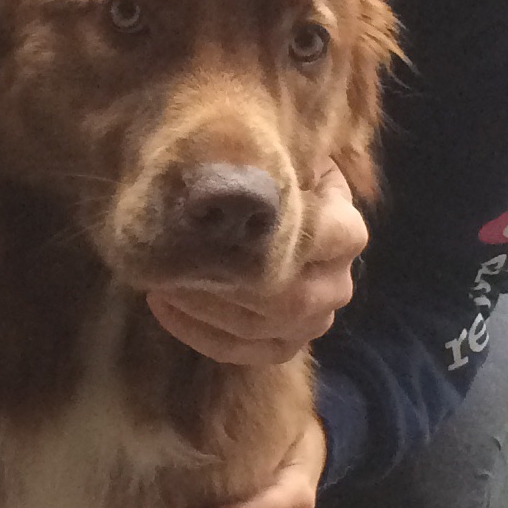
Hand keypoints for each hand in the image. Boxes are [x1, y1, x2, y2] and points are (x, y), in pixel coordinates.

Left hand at [145, 163, 366, 365]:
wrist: (277, 221)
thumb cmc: (273, 181)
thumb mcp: (284, 157)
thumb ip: (276, 157)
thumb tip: (243, 154)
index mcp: (346, 231)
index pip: (316, 235)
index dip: (264, 230)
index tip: (210, 215)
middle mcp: (338, 284)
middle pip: (284, 294)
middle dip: (222, 278)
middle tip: (171, 255)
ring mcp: (315, 321)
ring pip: (259, 326)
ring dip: (202, 303)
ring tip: (160, 274)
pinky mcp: (286, 346)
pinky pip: (241, 352)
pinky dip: (197, 332)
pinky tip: (162, 304)